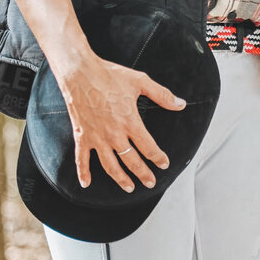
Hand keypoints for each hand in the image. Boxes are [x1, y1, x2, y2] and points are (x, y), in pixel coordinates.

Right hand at [58, 52, 185, 193]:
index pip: (149, 147)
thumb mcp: (140, 81)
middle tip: (150, 182)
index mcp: (130, 122)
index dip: (158, 158)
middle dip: (143, 174)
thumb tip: (181, 104)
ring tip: (129, 187)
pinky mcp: (82, 136)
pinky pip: (81, 159)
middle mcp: (114, 134)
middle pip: (132, 161)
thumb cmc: (109, 75)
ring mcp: (97, 137)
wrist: (79, 72)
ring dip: (121, 179)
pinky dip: (83, 172)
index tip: (164, 164)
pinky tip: (86, 183)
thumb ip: (162, 95)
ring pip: (110, 166)